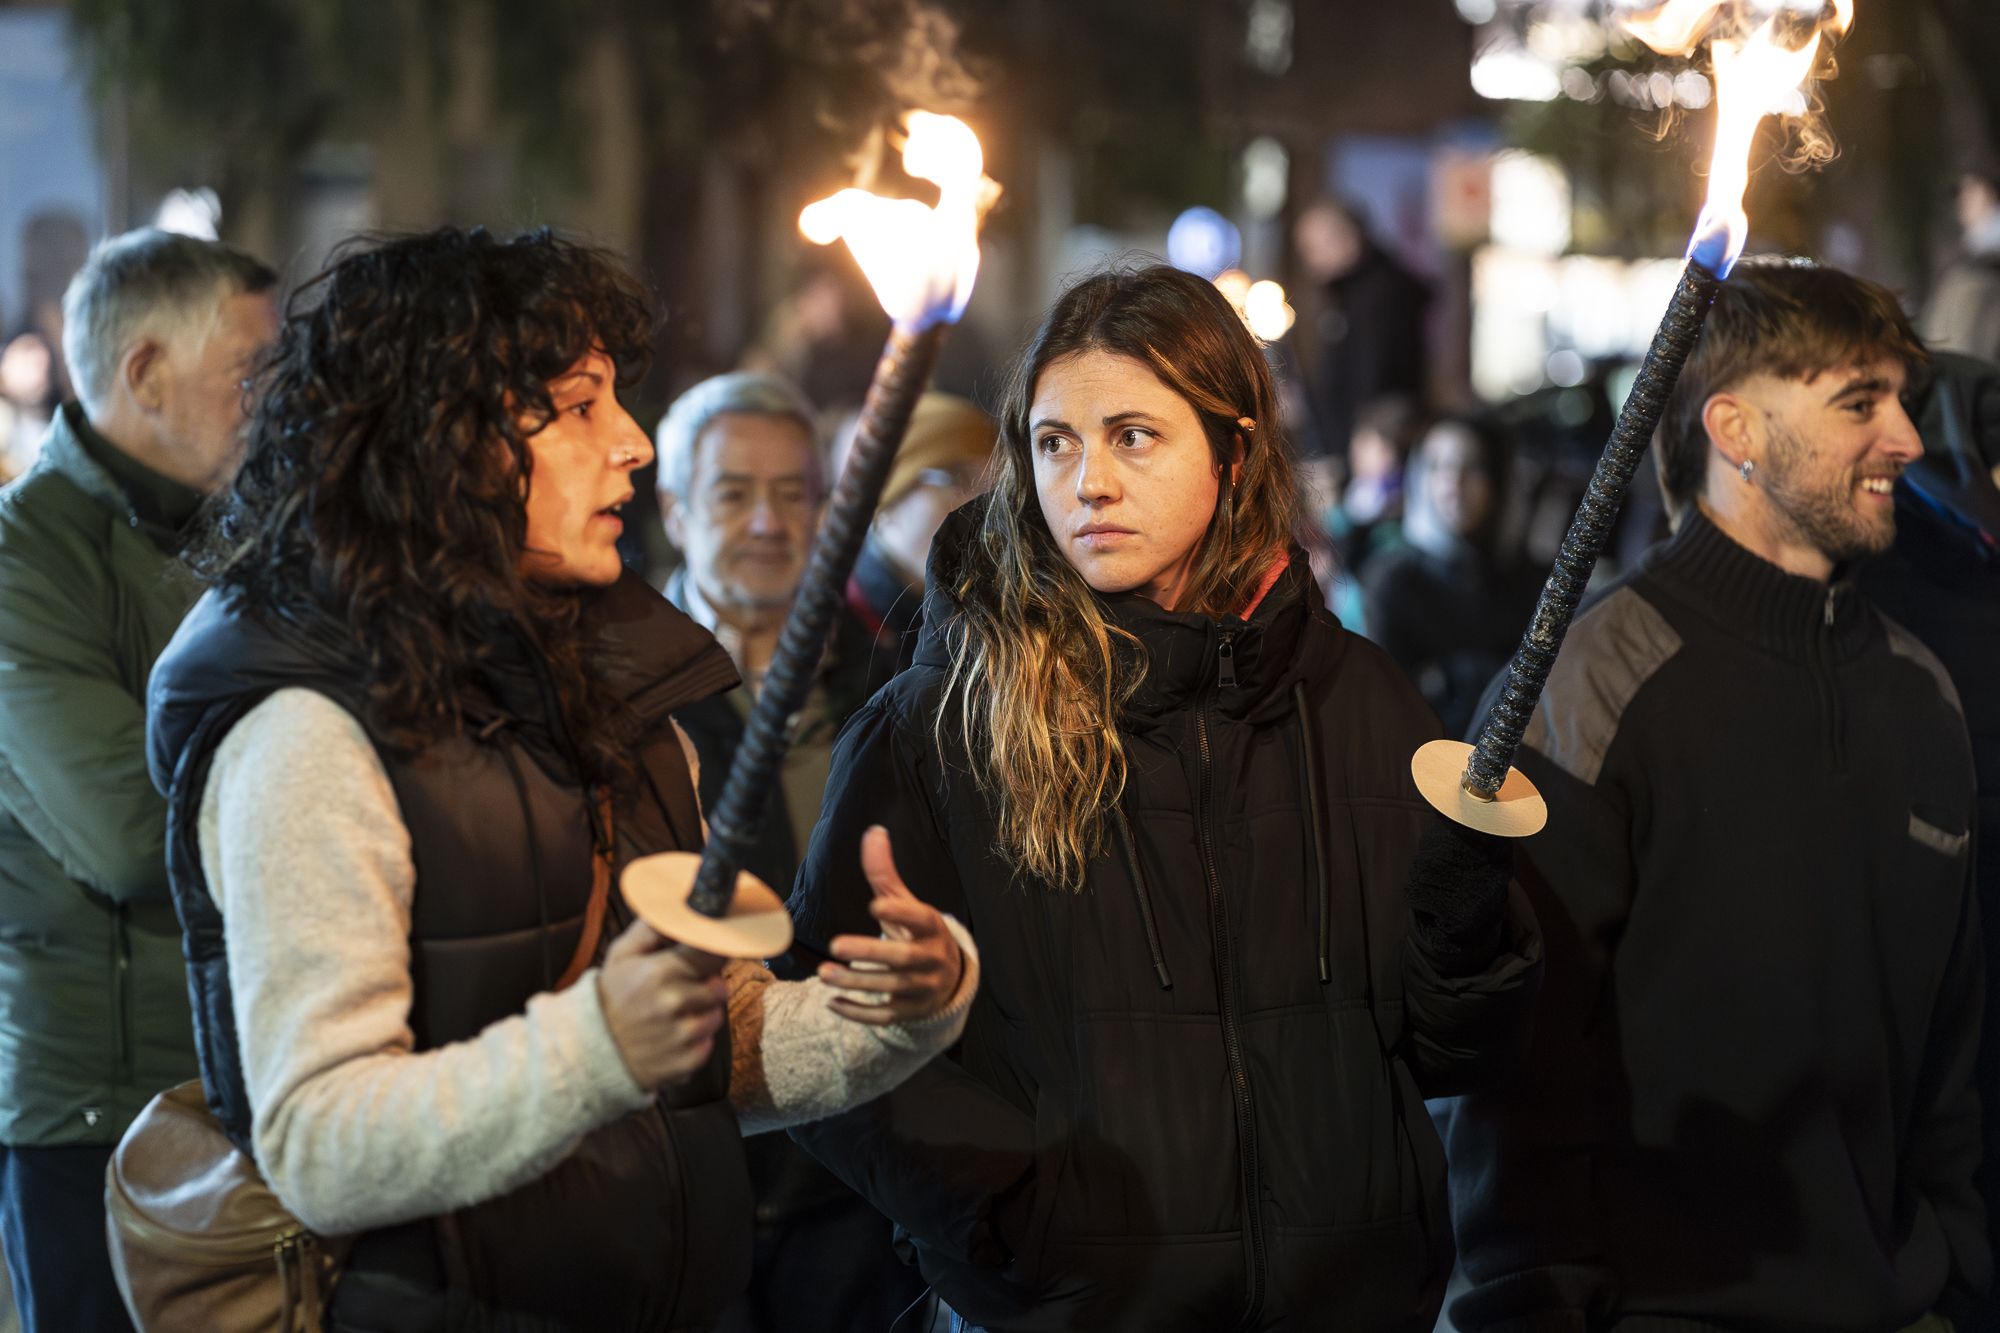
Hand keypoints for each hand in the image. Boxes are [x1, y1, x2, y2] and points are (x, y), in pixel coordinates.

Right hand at [596, 917, 728, 1089]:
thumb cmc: (610, 997)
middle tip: (680, 990)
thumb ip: (652, 928)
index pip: (715, 953)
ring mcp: (681, 1036)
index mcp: (660, 972)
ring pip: (717, 1016)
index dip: (718, 952)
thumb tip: (679, 906)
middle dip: (705, 986)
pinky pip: (709, 1044)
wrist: (587, 1052)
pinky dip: (696, 1041)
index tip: (715, 952)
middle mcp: (674, 1003)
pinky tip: (671, 1037)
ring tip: (672, 1015)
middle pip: (719, 987)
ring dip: (702, 1014)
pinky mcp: (687, 1061)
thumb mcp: (621, 955)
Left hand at [817, 825, 964, 1026]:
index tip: (875, 905)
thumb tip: (873, 831)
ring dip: (856, 982)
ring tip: (823, 974)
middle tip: (835, 945)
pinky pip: (883, 1017)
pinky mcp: (908, 1012)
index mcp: (932, 929)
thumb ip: (886, 874)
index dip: (900, 913)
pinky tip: (832, 1003)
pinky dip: (859, 1012)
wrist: (947, 980)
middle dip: (869, 952)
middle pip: (902, 958)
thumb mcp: (906, 904)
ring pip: (888, 988)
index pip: (920, 920)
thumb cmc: (917, 933)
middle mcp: (931, 960)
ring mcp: (921, 989)